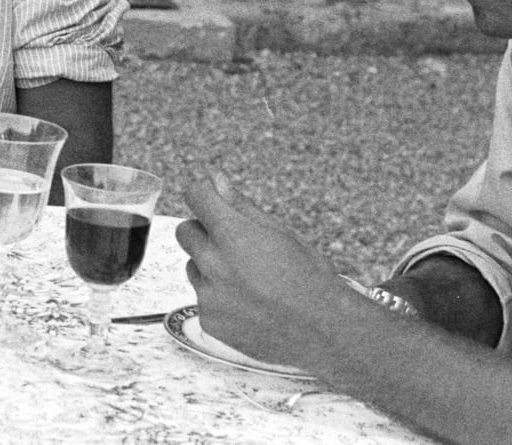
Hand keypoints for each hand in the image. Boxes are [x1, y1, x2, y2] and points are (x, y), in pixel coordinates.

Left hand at [174, 171, 355, 367]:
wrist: (325, 331)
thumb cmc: (309, 278)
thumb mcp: (281, 233)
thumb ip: (241, 206)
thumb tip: (215, 179)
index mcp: (233, 234)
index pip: (196, 195)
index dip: (205, 195)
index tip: (212, 201)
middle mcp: (214, 263)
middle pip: (186, 231)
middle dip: (205, 231)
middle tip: (236, 245)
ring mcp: (209, 295)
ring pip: (193, 266)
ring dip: (211, 267)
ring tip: (249, 281)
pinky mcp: (209, 321)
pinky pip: (203, 299)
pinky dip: (220, 299)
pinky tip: (249, 306)